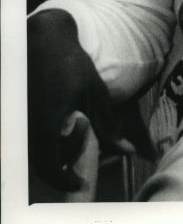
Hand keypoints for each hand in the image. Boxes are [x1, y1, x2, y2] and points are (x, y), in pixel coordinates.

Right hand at [27, 10, 126, 191]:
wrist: (43, 40)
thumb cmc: (71, 65)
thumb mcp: (95, 94)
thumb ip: (108, 127)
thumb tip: (127, 152)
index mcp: (46, 123)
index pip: (49, 167)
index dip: (64, 181)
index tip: (80, 183)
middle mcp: (26, 126)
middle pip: (40, 163)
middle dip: (59, 168)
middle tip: (77, 164)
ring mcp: (18, 122)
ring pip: (32, 152)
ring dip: (50, 155)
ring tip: (69, 144)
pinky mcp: (15, 117)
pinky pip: (27, 139)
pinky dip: (42, 143)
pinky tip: (57, 132)